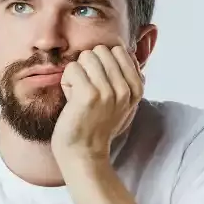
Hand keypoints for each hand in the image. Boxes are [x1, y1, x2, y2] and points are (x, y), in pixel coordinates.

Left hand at [51, 45, 143, 162]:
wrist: (84, 153)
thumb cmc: (97, 125)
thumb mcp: (122, 102)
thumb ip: (126, 77)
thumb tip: (126, 51)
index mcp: (136, 88)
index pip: (119, 50)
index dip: (102, 63)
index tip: (100, 85)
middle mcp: (125, 89)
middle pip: (101, 50)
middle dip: (88, 66)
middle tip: (86, 90)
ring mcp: (109, 91)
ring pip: (86, 56)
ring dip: (77, 73)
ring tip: (79, 95)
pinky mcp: (89, 95)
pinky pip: (73, 68)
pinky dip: (67, 81)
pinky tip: (71, 99)